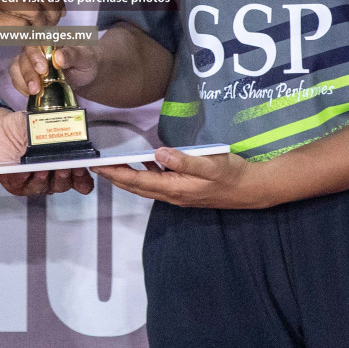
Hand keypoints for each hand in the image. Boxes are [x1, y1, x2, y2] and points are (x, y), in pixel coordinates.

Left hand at [0, 107, 92, 195]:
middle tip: (67, 166)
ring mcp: (33, 182)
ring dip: (46, 179)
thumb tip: (69, 133)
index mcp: (62, 163)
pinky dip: (25, 178)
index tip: (83, 168)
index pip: (80, 180)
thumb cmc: (21, 126)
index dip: (83, 178)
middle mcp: (50, 176)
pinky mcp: (15, 184)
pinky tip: (27, 171)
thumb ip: (55, 129)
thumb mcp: (41, 123)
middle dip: (67, 175)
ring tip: (45, 168)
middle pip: (64, 184)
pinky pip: (22, 184)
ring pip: (45, 187)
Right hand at [10, 42, 99, 98]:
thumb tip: (58, 57)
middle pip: (24, 55)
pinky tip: (31, 94)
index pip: (36, 41)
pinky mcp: (28, 73)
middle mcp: (37, 46)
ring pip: (17, 66)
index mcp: (51, 37)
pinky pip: (17, 78)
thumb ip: (74, 55)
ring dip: (23, 81)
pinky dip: (21, 87)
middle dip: (28, 72)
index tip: (42, 70)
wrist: (86, 74)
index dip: (35, 55)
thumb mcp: (86, 57)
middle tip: (36, 87)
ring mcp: (31, 59)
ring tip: (34, 92)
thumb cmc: (87, 61)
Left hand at [93, 148, 267, 208]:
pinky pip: (158, 182)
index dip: (116, 174)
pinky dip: (146, 173)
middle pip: (137, 187)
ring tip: (114, 164)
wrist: (251, 189)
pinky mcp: (185, 189)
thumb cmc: (231, 174)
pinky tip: (145, 162)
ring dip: (129, 176)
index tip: (97, 167)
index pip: (137, 181)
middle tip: (97, 166)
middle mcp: (173, 194)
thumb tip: (158, 153)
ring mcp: (179, 193)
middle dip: (116, 177)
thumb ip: (183, 160)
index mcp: (175, 188)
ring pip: (146, 186)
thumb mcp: (209, 163)